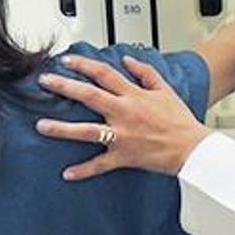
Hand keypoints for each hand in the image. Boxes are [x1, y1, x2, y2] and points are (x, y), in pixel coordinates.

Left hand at [35, 55, 210, 178]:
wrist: (192, 147)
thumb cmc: (180, 120)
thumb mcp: (165, 89)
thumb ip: (145, 72)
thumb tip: (128, 60)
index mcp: (134, 95)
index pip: (103, 73)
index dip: (83, 64)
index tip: (66, 61)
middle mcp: (124, 113)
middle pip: (89, 96)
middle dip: (64, 87)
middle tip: (44, 82)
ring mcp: (121, 136)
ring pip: (86, 131)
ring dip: (62, 128)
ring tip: (41, 125)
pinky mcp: (123, 157)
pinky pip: (100, 165)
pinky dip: (83, 171)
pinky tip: (67, 174)